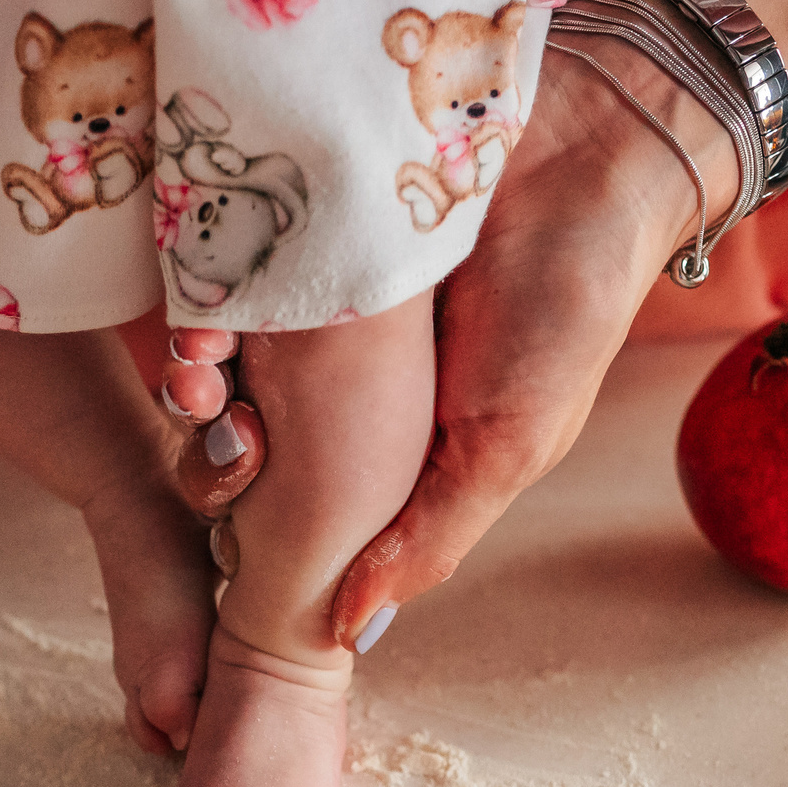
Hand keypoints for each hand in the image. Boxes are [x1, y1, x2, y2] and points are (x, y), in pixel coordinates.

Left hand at [161, 20, 720, 644]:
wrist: (590, 153)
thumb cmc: (564, 315)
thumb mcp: (505, 449)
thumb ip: (428, 538)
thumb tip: (344, 633)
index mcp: (376, 448)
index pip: (281, 504)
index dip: (246, 513)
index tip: (232, 509)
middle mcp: (332, 382)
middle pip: (231, 432)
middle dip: (209, 438)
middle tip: (223, 418)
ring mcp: (310, 306)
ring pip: (215, 355)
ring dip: (196, 364)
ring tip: (207, 360)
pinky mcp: (297, 230)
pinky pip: (226, 265)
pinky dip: (211, 282)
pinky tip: (211, 296)